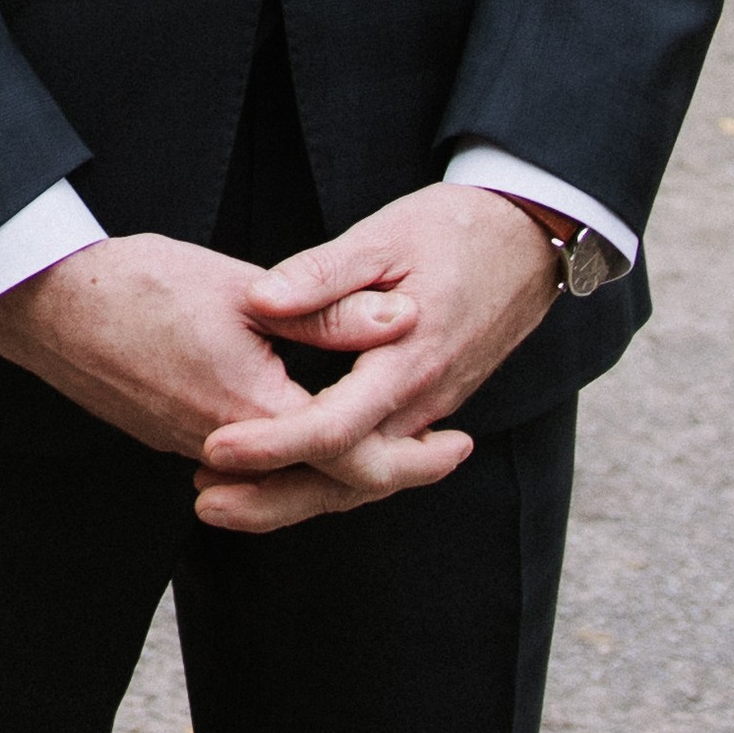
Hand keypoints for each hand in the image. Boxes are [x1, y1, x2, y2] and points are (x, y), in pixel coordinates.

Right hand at [0, 230, 418, 467]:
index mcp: (254, 411)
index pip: (354, 458)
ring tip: (394, 440)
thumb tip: (403, 323)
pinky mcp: (172, 433)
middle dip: (391, 473)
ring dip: (343, 466)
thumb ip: (326, 314)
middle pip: (326, 486)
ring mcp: (192, 446)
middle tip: (443, 451)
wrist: (46, 301)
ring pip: (288, 479)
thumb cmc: (141, 283)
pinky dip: (296, 457)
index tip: (456, 441)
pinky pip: (251, 465)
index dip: (413, 457)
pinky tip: (315, 427)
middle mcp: (225, 447)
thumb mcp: (246, 289)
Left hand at [192, 186, 558, 534]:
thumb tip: (263, 300)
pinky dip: (330, 481)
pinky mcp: (429, 408)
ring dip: (295, 499)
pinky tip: (283, 482)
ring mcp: (431, 411)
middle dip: (274, 499)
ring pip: (363, 481)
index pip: (334, 427)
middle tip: (204, 502)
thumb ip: (323, 274)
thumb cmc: (456, 230)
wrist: (529, 239)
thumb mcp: (385, 236)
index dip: (271, 444)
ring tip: (226, 502)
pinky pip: (378, 462)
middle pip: (347, 478)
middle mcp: (424, 400)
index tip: (214, 447)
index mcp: (409, 359)